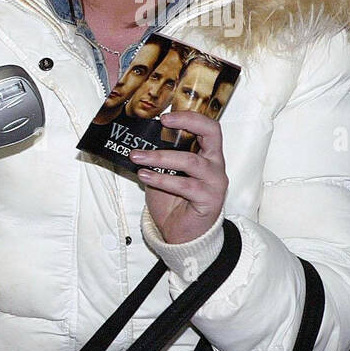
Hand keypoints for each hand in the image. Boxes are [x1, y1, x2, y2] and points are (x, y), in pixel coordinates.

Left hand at [130, 111, 227, 244]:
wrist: (181, 234)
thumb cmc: (173, 202)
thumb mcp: (162, 174)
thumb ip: (157, 159)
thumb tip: (135, 143)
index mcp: (206, 154)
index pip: (207, 127)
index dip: (189, 117)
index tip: (165, 116)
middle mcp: (214, 164)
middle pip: (212, 134)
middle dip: (187, 123)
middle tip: (162, 122)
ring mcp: (215, 181)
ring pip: (191, 161)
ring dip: (160, 157)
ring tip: (137, 156)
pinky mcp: (210, 199)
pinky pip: (185, 186)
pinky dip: (162, 179)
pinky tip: (144, 176)